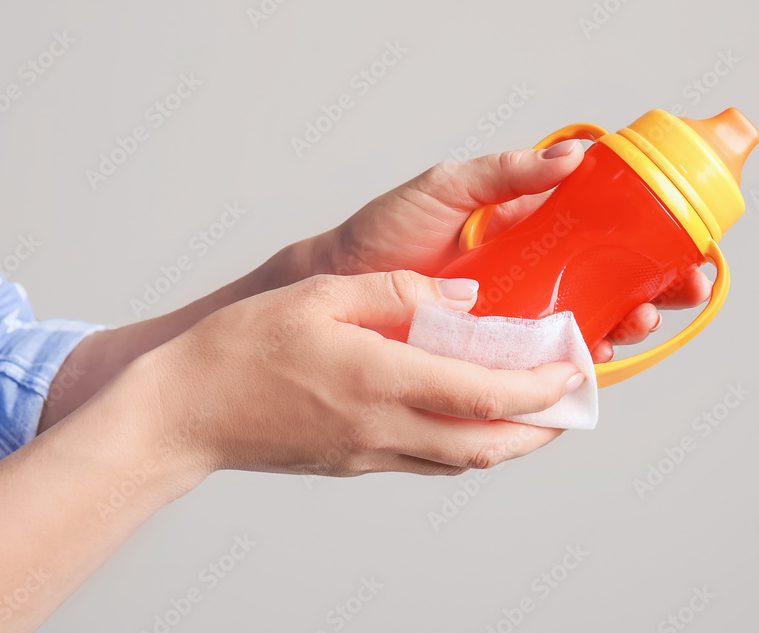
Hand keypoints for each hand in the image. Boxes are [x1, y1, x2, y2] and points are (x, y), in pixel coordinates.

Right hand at [149, 271, 582, 477]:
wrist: (186, 411)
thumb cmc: (242, 347)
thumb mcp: (321, 295)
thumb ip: (399, 293)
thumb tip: (463, 299)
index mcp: (380, 380)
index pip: (484, 394)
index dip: (540, 387)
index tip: (572, 368)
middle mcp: (384, 428)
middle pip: (488, 444)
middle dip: (541, 427)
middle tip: (567, 398)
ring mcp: (370, 454)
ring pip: (464, 462)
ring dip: (509, 441)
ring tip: (532, 409)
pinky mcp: (355, 464)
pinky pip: (429, 463)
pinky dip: (466, 446)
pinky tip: (466, 417)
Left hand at [315, 140, 712, 362]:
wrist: (339, 285)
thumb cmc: (387, 231)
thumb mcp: (447, 187)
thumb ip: (505, 172)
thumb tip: (576, 156)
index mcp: (530, 229)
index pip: (607, 231)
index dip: (653, 239)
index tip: (686, 244)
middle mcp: (533, 275)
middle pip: (613, 284)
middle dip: (656, 290)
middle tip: (679, 291)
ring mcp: (517, 318)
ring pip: (588, 327)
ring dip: (624, 327)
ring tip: (634, 324)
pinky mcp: (495, 356)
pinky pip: (544, 367)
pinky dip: (574, 368)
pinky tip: (590, 365)